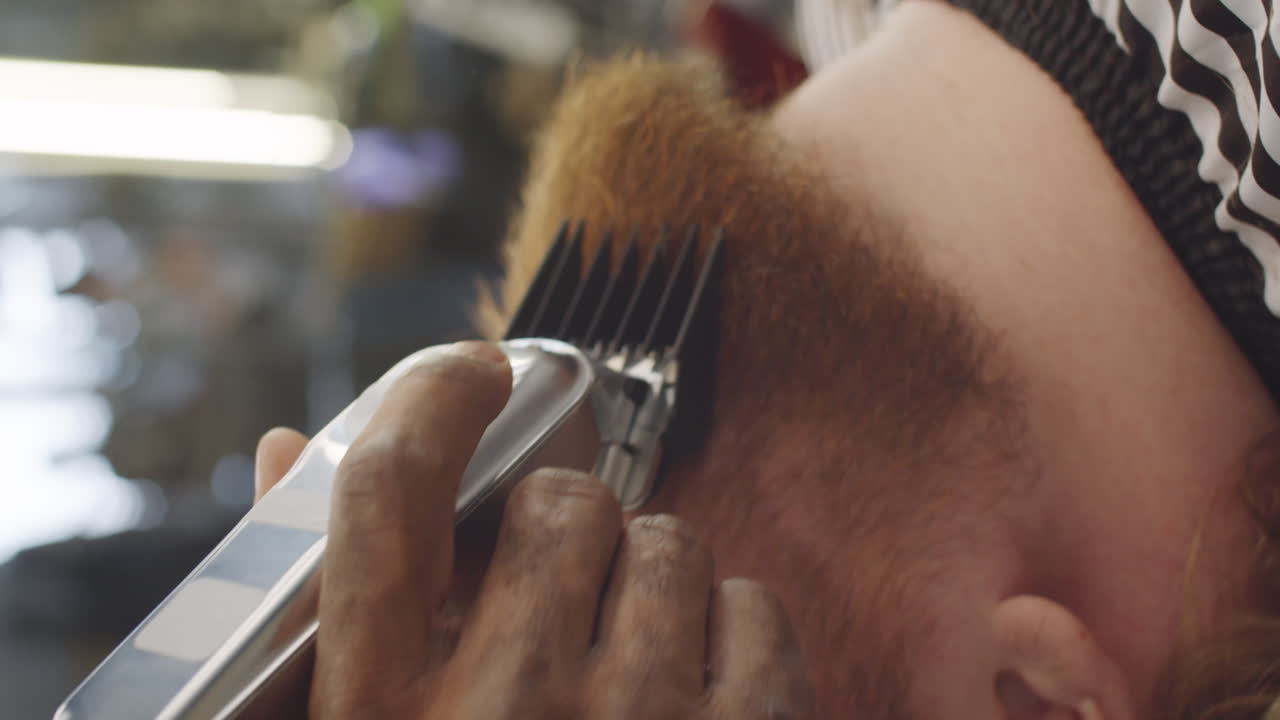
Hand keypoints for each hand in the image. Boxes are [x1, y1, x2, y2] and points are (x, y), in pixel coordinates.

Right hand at [254, 341, 814, 718]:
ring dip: (648, 586)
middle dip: (561, 538)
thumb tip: (294, 449)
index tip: (463, 375)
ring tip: (625, 670)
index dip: (421, 403)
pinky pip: (754, 609)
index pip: (387, 494)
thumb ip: (325, 612)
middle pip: (556, 504)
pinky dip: (731, 641)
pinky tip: (697, 707)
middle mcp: (507, 711)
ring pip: (668, 541)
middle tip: (557, 603)